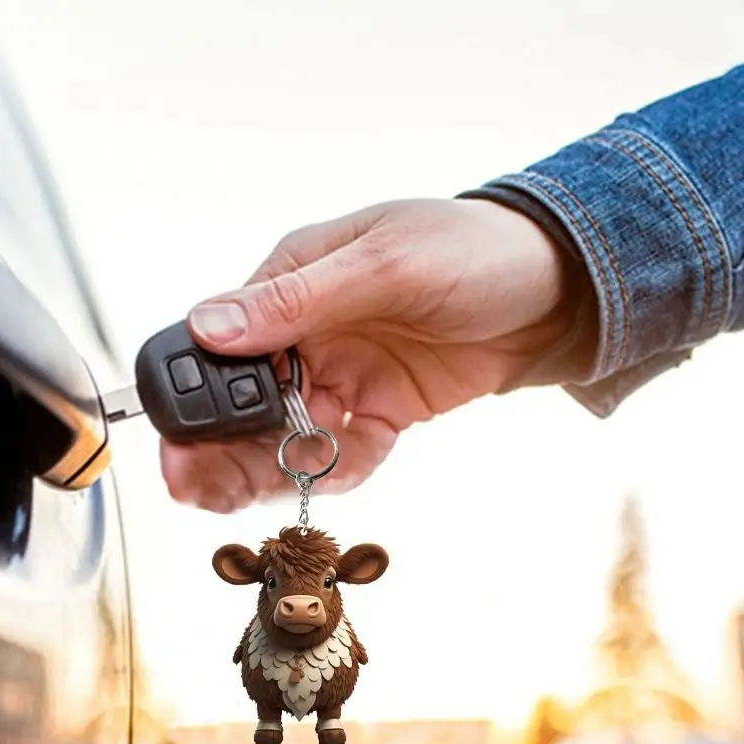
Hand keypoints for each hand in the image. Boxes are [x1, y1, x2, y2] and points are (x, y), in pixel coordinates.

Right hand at [162, 198, 569, 512]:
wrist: (561, 290)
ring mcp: (346, 375)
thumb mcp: (384, 265)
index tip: (182, 449)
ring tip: (265, 491)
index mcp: (293, 282)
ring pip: (287, 436)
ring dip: (273, 468)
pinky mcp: (383, 410)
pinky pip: (346, 452)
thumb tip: (208, 324)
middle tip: (203, 491)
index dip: (199, 401)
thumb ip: (296, 299)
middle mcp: (310, 333)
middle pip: (246, 403)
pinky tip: (339, 470)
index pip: (222, 345)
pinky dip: (339, 468)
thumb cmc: (473, 252)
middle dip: (224, 451)